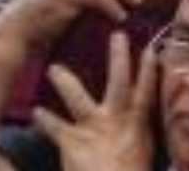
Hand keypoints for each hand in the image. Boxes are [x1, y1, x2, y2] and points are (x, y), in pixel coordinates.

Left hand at [32, 31, 157, 170]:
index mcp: (137, 126)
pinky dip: (45, 119)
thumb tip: (138, 126)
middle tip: (117, 35)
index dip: (151, 69)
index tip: (152, 47)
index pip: (147, 91)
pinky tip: (36, 110)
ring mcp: (93, 131)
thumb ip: (139, 137)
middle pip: (119, 83)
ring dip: (66, 82)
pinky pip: (55, 128)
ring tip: (53, 68)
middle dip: (119, 59)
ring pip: (79, 99)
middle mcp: (117, 122)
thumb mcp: (141, 154)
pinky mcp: (71, 144)